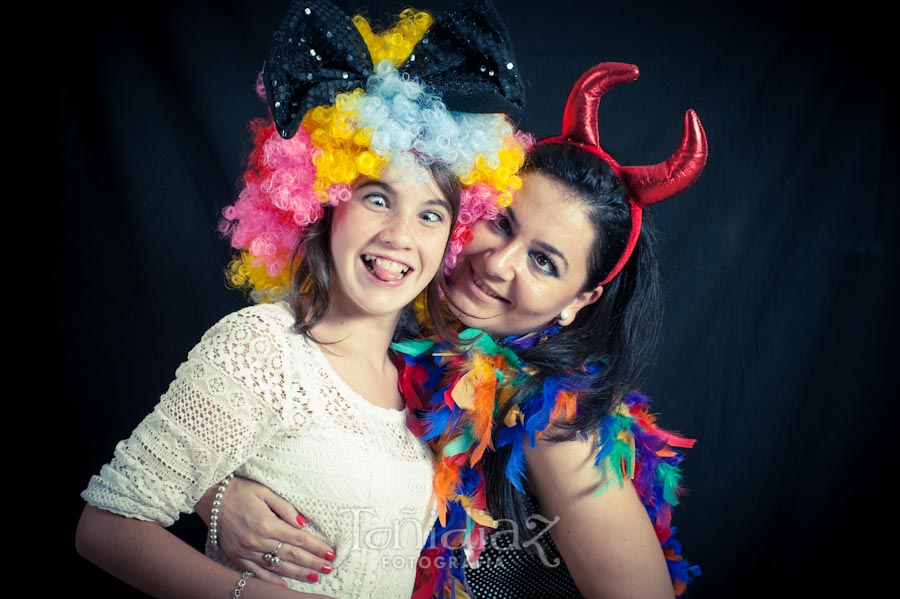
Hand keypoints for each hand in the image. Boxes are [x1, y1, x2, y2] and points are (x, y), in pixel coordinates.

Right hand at [196, 477, 335, 585]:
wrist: (208, 497)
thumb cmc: (239, 490)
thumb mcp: (264, 491)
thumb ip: (285, 508)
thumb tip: (303, 524)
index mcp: (266, 524)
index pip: (298, 539)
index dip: (316, 547)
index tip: (330, 553)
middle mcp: (257, 541)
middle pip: (291, 555)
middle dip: (312, 562)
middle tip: (328, 568)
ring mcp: (245, 551)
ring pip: (276, 566)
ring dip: (297, 573)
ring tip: (314, 576)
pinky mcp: (236, 556)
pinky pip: (256, 572)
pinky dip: (271, 579)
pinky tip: (284, 584)